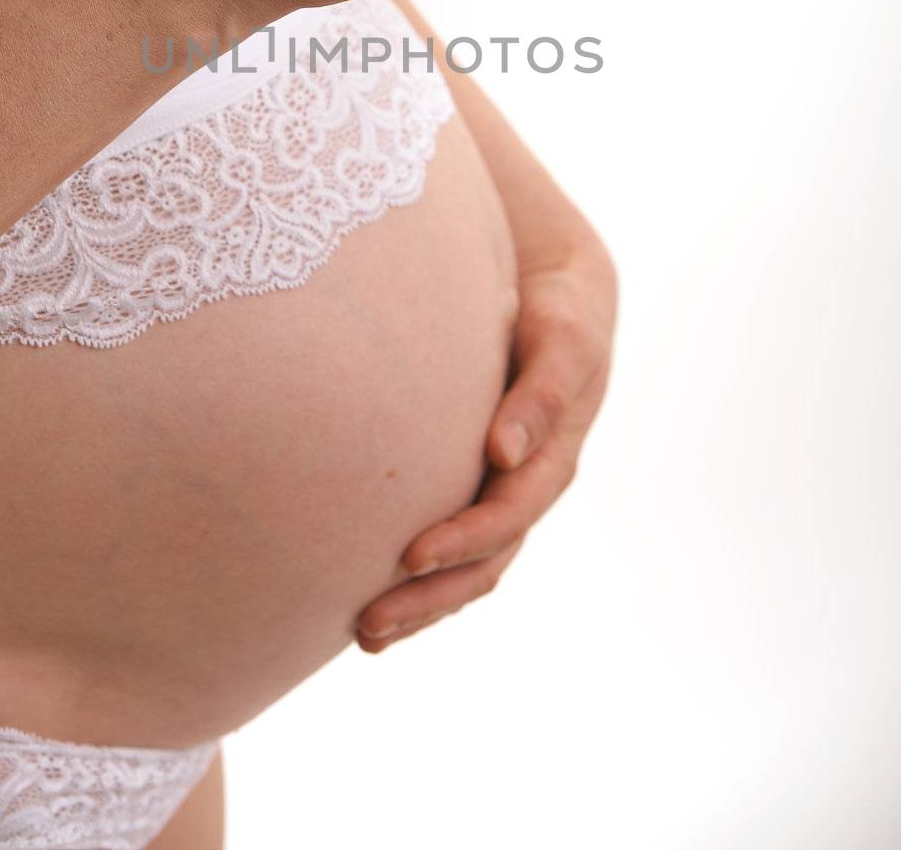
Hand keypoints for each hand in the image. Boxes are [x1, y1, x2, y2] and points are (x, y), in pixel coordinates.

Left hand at [355, 248, 616, 651]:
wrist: (559, 292)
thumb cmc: (561, 312)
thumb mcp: (562, 342)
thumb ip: (540, 394)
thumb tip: (504, 453)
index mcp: (551, 461)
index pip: (505, 517)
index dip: (461, 541)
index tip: (408, 557)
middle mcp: (525, 487)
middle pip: (482, 564)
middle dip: (428, 600)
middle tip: (368, 626)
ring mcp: (500, 491)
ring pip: (464, 568)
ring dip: (419, 605)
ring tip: (363, 634)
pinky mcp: (473, 480)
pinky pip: (447, 542)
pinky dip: (416, 576)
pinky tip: (364, 592)